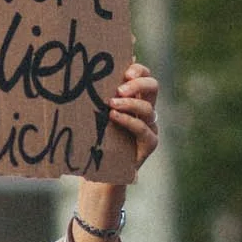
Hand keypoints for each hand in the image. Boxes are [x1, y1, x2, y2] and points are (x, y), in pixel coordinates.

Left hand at [104, 59, 158, 175]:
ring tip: (111, 104)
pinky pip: (143, 128)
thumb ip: (98, 94)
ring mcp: (150, 127)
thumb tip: (88, 68)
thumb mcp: (94, 113)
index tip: (125, 72)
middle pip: (153, 86)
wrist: (100, 173)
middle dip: (138, 83)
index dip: (138, 70)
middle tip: (119, 89)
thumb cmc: (94, 139)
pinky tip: (113, 117)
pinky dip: (128, 120)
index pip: (145, 75)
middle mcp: (146, 110)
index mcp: (135, 98)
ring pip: (148, 108)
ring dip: (130, 103)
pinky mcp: (149, 143)